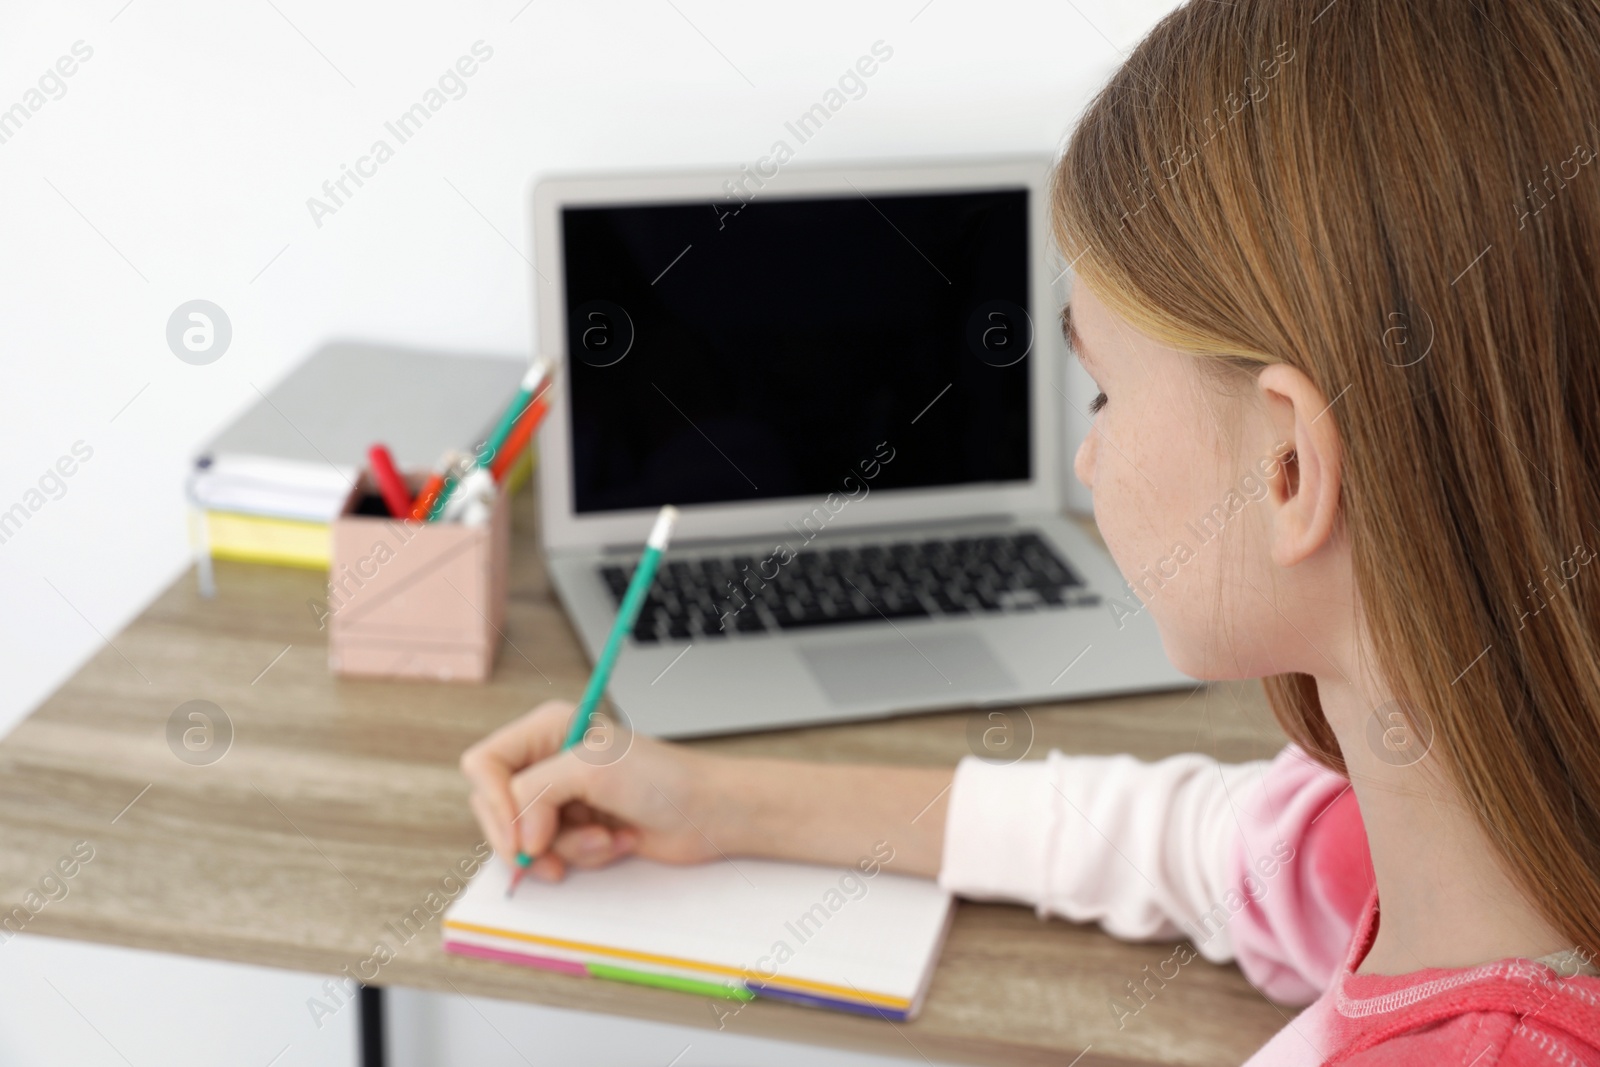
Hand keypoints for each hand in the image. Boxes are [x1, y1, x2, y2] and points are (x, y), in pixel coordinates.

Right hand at [460, 700, 726, 882]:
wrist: (710, 813)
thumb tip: (519, 838)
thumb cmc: (663, 779)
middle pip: (495, 807)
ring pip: (524, 838)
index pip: (484, 765)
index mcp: (545, 729)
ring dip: (566, 848)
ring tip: (606, 839)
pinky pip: (552, 854)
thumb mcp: (593, 770)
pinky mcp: (577, 829)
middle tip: (552, 855)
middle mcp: (547, 760)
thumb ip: (538, 793)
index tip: (523, 833)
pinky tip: (617, 843)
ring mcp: (561, 797)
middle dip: (530, 837)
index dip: (495, 803)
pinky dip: (583, 856)